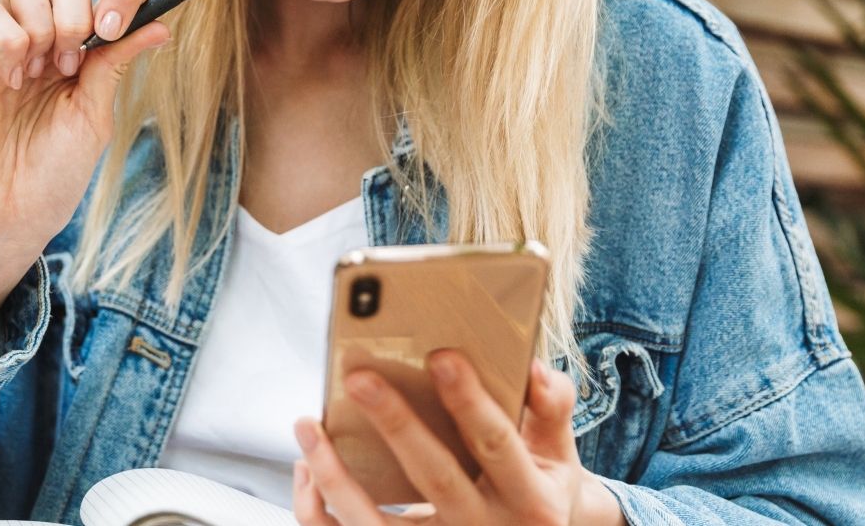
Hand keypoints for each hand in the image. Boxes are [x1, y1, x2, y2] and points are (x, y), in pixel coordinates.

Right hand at [0, 0, 169, 278]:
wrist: (9, 213)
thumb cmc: (54, 172)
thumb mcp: (95, 116)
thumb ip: (116, 65)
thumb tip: (162, 24)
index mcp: (87, 48)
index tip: (114, 28)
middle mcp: (49, 35)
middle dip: (76, 6)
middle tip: (72, 60)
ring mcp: (8, 42)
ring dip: (41, 20)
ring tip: (42, 69)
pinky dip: (7, 40)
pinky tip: (12, 80)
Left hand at [291, 354, 623, 524]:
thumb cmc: (536, 488)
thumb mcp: (557, 455)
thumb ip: (549, 410)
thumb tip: (532, 368)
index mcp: (531, 499)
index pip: (496, 445)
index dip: (470, 402)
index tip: (441, 356)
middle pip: (436, 478)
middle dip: (397, 425)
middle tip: (360, 379)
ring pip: (379, 525)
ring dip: (336, 475)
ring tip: (308, 426)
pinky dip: (320, 509)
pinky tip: (307, 468)